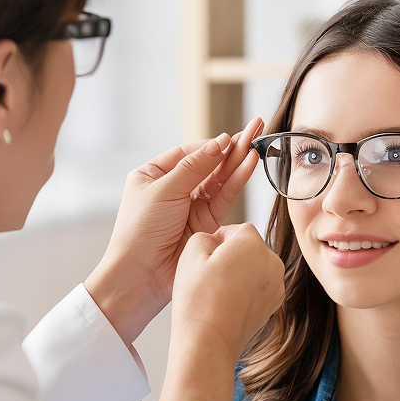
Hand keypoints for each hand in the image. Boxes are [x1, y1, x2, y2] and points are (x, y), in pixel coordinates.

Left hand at [84, 117, 263, 345]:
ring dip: (240, 160)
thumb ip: (195, 167)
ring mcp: (193, 207)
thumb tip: (220, 143)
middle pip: (209, 163)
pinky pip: (226, 196)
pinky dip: (239, 180)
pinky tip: (251, 163)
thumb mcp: (163, 190)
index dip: (211, 145)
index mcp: (155, 175)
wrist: (141, 274)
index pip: (189, 153)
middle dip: (232, 146)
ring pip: (221, 178)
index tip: (229, 138)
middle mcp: (175, 189)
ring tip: (259, 139)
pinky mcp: (208, 223)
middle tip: (256, 126)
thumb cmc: (139, 231)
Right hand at [158, 224, 284, 400]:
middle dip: (231, 257)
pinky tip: (228, 303)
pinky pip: (259, 287)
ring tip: (217, 292)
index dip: (217, 241)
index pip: (236, 229)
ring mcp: (277, 285)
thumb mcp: (190, 253)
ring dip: (239, 273)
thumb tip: (215, 240)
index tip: (205, 259)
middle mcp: (272, 262)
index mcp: (254, 244)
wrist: (209, 343)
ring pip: (255, 268)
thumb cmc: (199, 301)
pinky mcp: (274, 304)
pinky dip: (246, 291)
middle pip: (249, 248)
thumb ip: (205, 235)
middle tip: (209, 277)